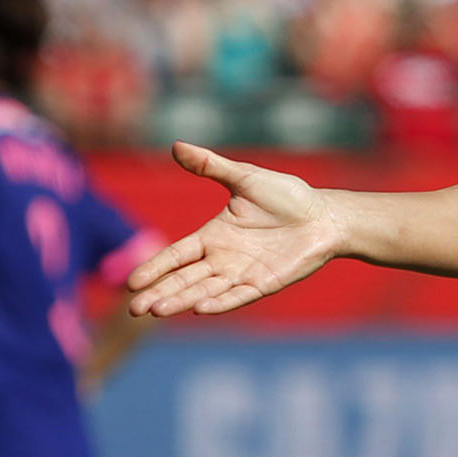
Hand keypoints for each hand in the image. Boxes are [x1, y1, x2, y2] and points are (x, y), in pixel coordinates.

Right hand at [127, 142, 341, 316]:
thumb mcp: (246, 178)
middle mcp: (222, 258)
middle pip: (183, 279)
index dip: (154, 267)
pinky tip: (201, 309)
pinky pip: (238, 295)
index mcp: (212, 235)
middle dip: (160, 292)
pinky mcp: (264, 283)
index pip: (176, 255)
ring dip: (182, 300)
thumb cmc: (288, 196)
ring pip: (205, 290)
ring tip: (158, 311)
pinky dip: (220, 303)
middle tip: (134, 308)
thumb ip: (211, 166)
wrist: (325, 215)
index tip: (131, 282)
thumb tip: (176, 145)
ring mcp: (242, 273)